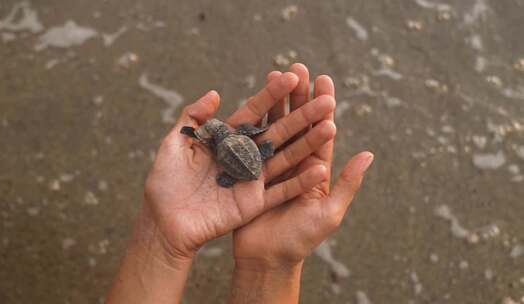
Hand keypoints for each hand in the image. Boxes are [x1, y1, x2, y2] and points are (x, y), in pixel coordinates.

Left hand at [143, 71, 337, 262]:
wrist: (164, 223)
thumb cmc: (164, 184)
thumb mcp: (174, 145)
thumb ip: (193, 118)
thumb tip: (214, 93)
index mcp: (227, 140)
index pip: (254, 112)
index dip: (271, 95)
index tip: (291, 75)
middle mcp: (244, 156)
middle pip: (277, 132)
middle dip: (301, 115)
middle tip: (325, 98)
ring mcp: (252, 179)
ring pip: (285, 158)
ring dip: (308, 143)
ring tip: (331, 125)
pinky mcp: (255, 202)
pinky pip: (281, 191)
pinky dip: (300, 181)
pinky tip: (320, 168)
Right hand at [233, 64, 373, 268]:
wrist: (267, 258)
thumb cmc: (301, 240)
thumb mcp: (330, 213)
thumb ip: (347, 184)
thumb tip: (368, 154)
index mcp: (315, 170)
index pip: (321, 132)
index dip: (322, 107)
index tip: (324, 81)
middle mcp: (294, 163)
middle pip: (297, 123)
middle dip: (298, 96)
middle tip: (298, 69)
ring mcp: (272, 165)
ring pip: (275, 128)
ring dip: (276, 103)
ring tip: (275, 77)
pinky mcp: (251, 172)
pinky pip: (253, 144)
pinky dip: (254, 124)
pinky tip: (252, 103)